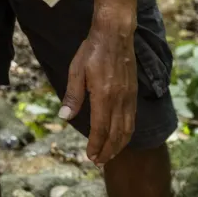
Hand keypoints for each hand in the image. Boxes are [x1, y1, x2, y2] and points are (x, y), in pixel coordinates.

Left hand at [58, 23, 137, 164]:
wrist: (115, 34)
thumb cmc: (92, 50)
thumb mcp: (76, 70)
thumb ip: (72, 95)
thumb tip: (64, 117)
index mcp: (103, 94)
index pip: (101, 128)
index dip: (96, 144)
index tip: (90, 156)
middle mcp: (119, 99)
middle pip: (116, 133)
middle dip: (108, 151)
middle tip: (98, 162)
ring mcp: (129, 97)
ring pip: (127, 129)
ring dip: (119, 145)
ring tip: (109, 155)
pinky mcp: (133, 93)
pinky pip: (132, 119)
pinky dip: (127, 133)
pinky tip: (121, 137)